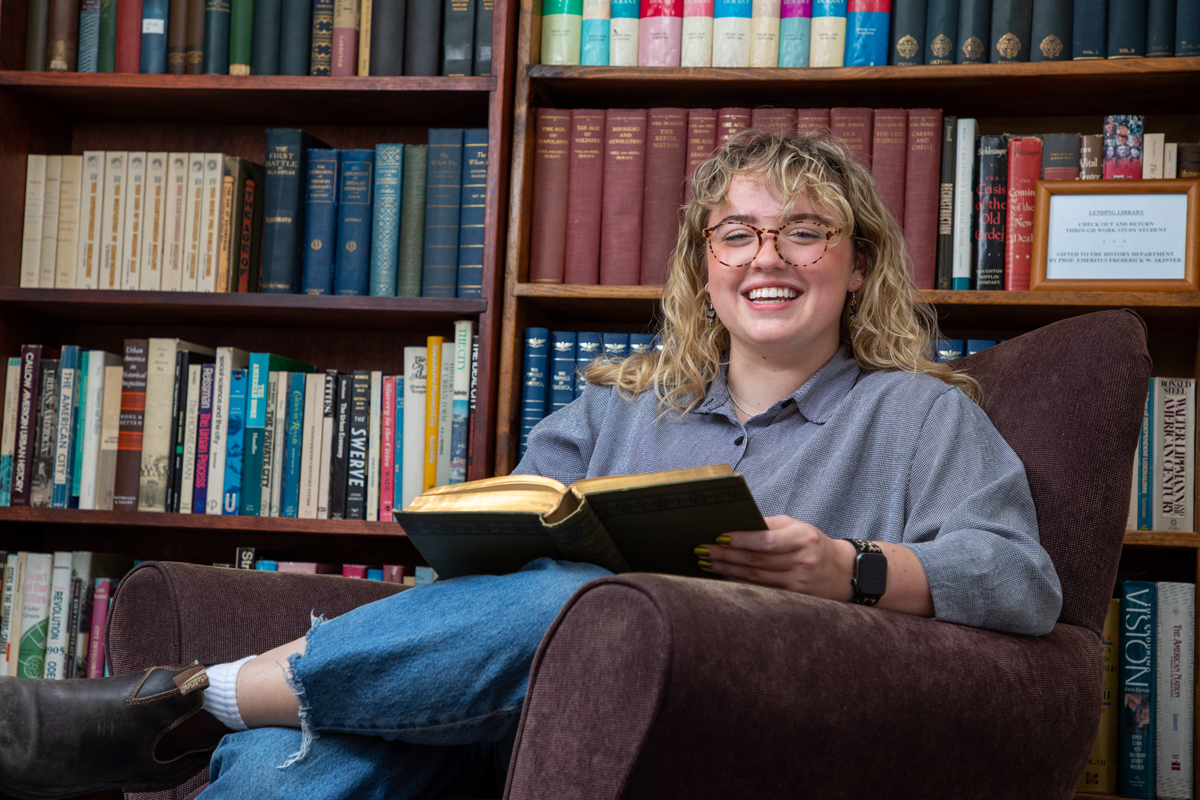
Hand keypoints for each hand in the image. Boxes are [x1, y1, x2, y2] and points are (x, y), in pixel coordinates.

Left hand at [696, 515, 855, 600]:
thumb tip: (735, 524)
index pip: (767, 541)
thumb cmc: (812, 542)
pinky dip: (739, 583)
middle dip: (726, 555)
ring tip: (706, 562)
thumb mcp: (797, 527)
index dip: (741, 539)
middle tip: (702, 549)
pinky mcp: (794, 598)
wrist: (842, 572)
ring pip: (755, 577)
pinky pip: (760, 589)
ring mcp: (798, 583)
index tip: (719, 536)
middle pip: (757, 561)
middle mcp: (802, 562)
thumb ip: (768, 525)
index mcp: (803, 538)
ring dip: (727, 570)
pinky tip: (723, 576)